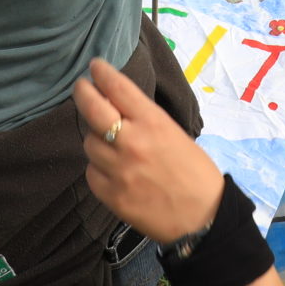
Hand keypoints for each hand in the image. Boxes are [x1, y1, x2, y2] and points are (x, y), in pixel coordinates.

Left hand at [73, 58, 225, 242]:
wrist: (203, 218)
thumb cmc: (195, 172)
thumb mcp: (174, 134)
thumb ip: (145, 120)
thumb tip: (117, 106)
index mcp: (153, 123)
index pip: (118, 88)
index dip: (102, 73)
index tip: (95, 66)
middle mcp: (132, 142)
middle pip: (93, 109)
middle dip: (83, 93)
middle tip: (81, 87)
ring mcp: (119, 170)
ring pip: (89, 143)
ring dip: (95, 138)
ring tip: (107, 142)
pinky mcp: (111, 195)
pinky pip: (91, 172)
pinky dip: (97, 167)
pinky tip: (109, 169)